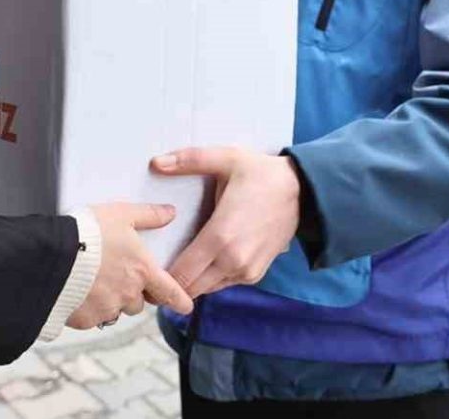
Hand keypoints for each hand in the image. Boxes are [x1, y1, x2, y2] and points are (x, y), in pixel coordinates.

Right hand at [67, 202, 193, 328]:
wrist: (52, 256)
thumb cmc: (89, 233)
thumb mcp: (121, 214)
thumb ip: (148, 215)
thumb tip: (170, 213)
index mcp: (142, 271)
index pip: (169, 291)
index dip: (180, 300)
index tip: (186, 306)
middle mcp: (129, 295)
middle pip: (137, 302)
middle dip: (130, 293)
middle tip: (114, 275)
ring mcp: (106, 309)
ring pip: (114, 310)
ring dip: (109, 300)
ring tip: (92, 281)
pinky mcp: (85, 320)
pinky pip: (92, 317)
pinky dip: (87, 308)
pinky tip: (76, 290)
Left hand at [151, 147, 300, 297]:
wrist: (303, 192)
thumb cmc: (261, 175)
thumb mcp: (227, 159)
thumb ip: (190, 160)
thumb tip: (156, 163)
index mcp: (220, 237)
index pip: (180, 274)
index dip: (159, 275)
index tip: (145, 266)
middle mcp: (233, 261)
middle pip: (190, 288)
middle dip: (171, 283)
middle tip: (154, 267)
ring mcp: (246, 271)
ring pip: (206, 289)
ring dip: (191, 281)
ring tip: (177, 263)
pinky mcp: (255, 274)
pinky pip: (222, 284)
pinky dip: (210, 278)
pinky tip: (203, 260)